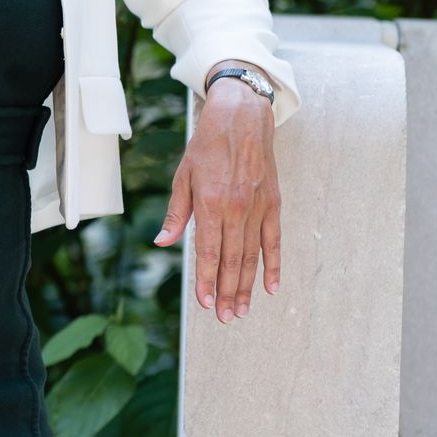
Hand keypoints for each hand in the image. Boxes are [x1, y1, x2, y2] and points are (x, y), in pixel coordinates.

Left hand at [152, 60, 280, 324]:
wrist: (241, 117)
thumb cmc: (206, 146)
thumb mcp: (182, 175)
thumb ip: (176, 213)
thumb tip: (163, 243)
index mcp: (210, 203)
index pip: (208, 252)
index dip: (207, 280)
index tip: (205, 305)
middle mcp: (236, 209)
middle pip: (232, 260)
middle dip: (227, 292)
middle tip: (225, 318)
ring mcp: (257, 208)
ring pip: (252, 256)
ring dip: (247, 286)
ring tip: (242, 311)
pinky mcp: (273, 204)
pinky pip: (274, 241)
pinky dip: (273, 265)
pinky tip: (271, 286)